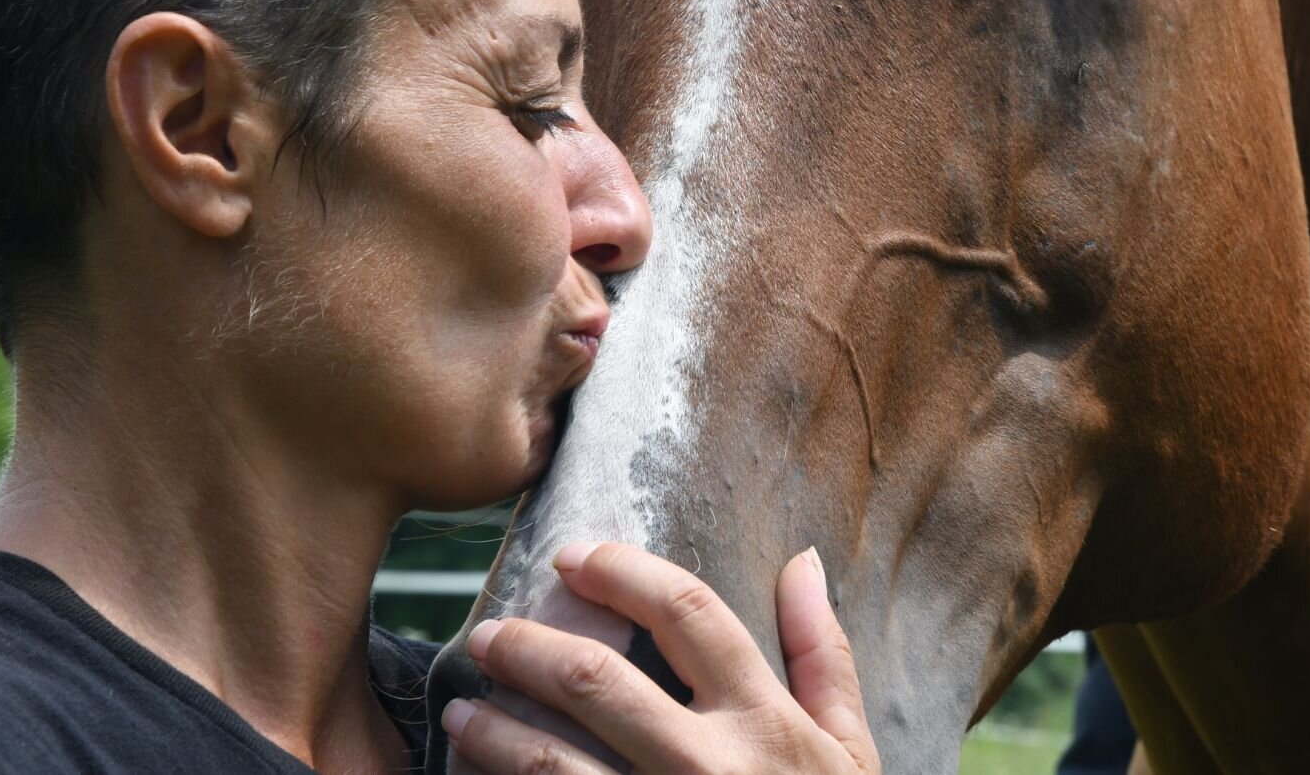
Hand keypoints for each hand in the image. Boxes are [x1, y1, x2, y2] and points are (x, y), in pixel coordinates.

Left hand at [442, 542, 880, 773]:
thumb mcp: (849, 751)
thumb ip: (822, 655)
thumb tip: (800, 560)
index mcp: (764, 720)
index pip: (687, 612)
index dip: (621, 570)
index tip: (572, 556)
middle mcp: (708, 765)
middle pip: (596, 679)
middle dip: (527, 647)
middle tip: (489, 634)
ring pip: (548, 763)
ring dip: (492, 729)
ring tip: (461, 709)